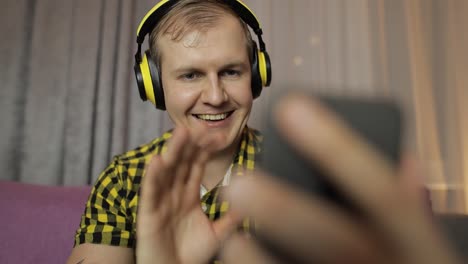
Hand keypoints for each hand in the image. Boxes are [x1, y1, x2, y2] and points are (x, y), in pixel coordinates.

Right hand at [136, 127, 237, 263]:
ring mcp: (160, 203)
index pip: (196, 166)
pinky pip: (150, 194)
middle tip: (200, 126)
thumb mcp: (218, 234)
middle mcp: (174, 195)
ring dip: (173, 152)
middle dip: (190, 145)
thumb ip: (232, 216)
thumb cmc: (191, 256)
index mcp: (188, 196)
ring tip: (181, 134)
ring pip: (166, 173)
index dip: (205, 150)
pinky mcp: (148, 216)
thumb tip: (253, 200)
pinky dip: (152, 177)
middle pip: (181, 164)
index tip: (217, 135)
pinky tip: (157, 161)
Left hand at [221, 94, 461, 263]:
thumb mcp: (422, 234)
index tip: (292, 109)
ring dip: (258, 246)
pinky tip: (235, 244)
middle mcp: (383, 262)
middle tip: (241, 183)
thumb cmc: (409, 257)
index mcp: (412, 239)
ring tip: (230, 215)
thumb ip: (408, 199)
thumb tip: (404, 159)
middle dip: (284, 209)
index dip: (336, 149)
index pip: (380, 191)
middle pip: (332, 239)